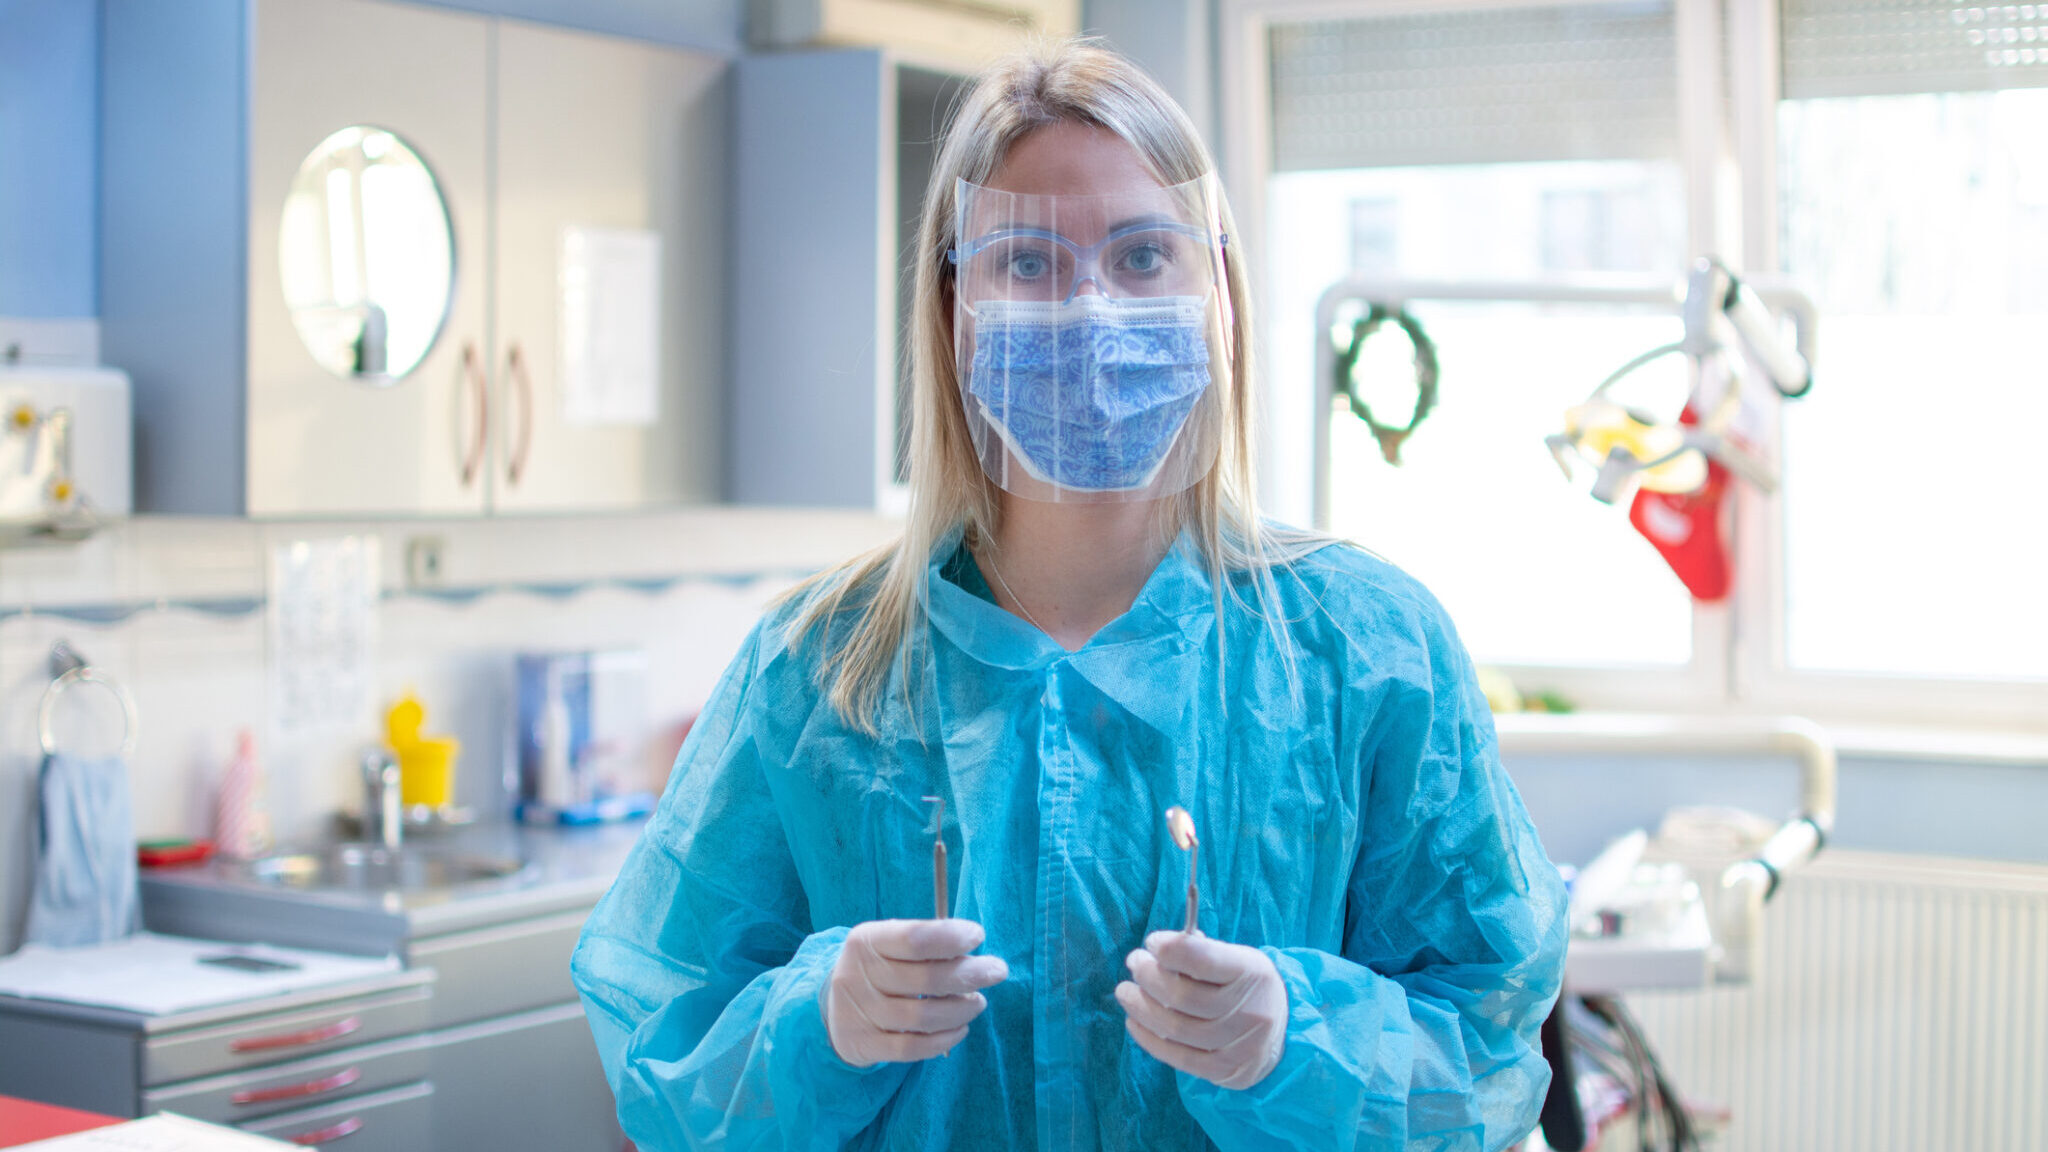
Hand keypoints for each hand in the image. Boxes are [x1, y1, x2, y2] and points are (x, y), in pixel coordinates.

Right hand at [822, 919, 1007, 1066]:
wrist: (833, 1007)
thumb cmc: (878, 968)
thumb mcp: (889, 945)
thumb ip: (926, 945)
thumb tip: (974, 955)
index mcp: (867, 941)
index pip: (914, 938)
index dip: (951, 937)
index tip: (978, 936)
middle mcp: (858, 975)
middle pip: (925, 979)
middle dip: (970, 975)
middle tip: (997, 971)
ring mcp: (859, 1013)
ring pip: (922, 1017)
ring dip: (961, 1010)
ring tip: (977, 1003)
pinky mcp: (864, 1044)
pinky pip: (912, 1047)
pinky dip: (944, 1039)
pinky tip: (960, 1028)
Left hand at [1116, 930, 1286, 1089]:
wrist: (1285, 1031)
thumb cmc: (1247, 986)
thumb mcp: (1237, 959)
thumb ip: (1200, 952)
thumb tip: (1157, 951)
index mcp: (1252, 973)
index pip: (1203, 959)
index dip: (1170, 949)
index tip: (1152, 942)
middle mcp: (1248, 1011)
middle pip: (1182, 996)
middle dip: (1148, 977)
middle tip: (1135, 963)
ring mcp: (1237, 1045)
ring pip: (1174, 1028)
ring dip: (1141, 1007)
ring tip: (1125, 992)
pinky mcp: (1224, 1070)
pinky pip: (1177, 1057)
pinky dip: (1148, 1038)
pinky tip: (1134, 1021)